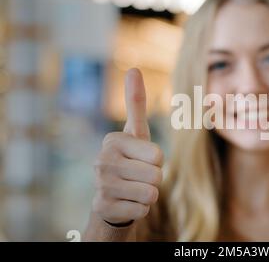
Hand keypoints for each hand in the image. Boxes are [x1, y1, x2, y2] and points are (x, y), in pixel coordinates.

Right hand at [92, 68, 163, 224]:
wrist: (111, 196)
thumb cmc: (130, 160)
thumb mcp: (136, 133)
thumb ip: (135, 103)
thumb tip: (133, 68)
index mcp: (113, 140)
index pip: (158, 155)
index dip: (156, 161)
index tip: (141, 159)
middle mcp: (102, 160)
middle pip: (156, 175)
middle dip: (154, 180)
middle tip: (137, 177)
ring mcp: (100, 184)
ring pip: (151, 194)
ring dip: (147, 195)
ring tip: (132, 189)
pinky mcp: (102, 207)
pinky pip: (142, 210)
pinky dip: (140, 209)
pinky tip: (125, 203)